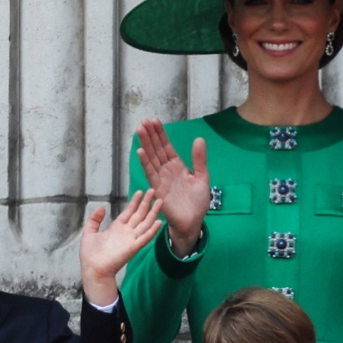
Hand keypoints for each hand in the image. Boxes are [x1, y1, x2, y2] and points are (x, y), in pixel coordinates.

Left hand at [80, 189, 161, 305]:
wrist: (92, 268)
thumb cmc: (90, 254)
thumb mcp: (89, 232)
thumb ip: (95, 219)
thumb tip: (102, 207)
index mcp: (116, 227)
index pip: (129, 212)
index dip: (135, 202)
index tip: (140, 192)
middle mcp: (126, 231)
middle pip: (139, 214)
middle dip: (146, 202)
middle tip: (153, 191)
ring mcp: (131, 239)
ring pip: (145, 223)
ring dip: (153, 213)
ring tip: (159, 201)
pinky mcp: (133, 247)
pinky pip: (145, 237)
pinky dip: (152, 230)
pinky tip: (159, 222)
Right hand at [136, 119, 209, 256]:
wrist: (193, 221)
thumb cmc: (197, 202)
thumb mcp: (202, 177)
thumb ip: (199, 159)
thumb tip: (199, 139)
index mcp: (177, 166)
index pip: (166, 146)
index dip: (160, 134)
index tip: (154, 121)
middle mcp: (167, 170)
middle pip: (156, 149)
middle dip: (150, 135)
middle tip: (143, 121)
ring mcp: (161, 179)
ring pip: (152, 158)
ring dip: (146, 145)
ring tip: (140, 131)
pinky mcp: (158, 189)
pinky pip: (151, 174)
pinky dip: (145, 163)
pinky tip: (140, 151)